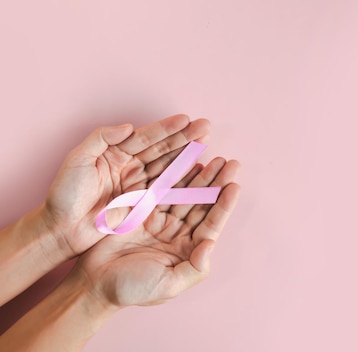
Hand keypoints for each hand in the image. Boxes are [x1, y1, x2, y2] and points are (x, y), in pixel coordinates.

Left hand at [43, 114, 210, 257]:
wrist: (62, 229)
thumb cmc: (65, 195)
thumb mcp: (77, 160)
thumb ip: (101, 138)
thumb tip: (129, 126)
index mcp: (115, 153)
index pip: (145, 137)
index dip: (166, 128)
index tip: (186, 120)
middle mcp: (130, 166)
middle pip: (162, 149)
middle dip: (184, 138)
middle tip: (205, 127)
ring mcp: (139, 185)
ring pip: (168, 167)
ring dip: (187, 155)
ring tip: (206, 143)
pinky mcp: (143, 204)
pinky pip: (167, 189)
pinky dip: (183, 180)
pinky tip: (198, 171)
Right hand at [69, 157, 240, 306]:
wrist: (93, 283)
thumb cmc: (132, 289)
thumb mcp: (168, 285)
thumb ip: (194, 268)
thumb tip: (211, 244)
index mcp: (188, 250)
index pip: (211, 223)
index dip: (224, 205)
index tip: (235, 185)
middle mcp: (178, 233)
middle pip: (201, 204)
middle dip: (216, 183)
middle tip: (231, 163)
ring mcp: (160, 220)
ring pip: (184, 193)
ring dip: (198, 175)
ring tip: (213, 156)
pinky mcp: (141, 211)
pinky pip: (161, 189)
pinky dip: (173, 175)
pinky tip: (186, 160)